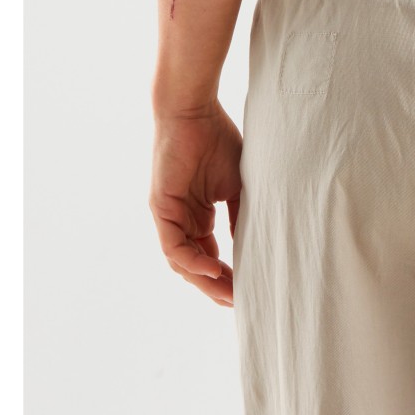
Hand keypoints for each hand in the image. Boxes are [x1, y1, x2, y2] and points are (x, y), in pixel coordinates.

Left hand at [149, 107, 241, 306]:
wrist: (195, 112)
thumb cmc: (217, 140)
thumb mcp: (238, 185)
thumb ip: (240, 216)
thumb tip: (253, 246)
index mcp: (198, 215)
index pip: (210, 255)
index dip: (227, 275)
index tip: (248, 290)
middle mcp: (181, 220)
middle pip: (196, 265)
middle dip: (217, 287)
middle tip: (240, 303)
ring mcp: (169, 216)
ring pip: (183, 262)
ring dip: (205, 281)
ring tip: (229, 294)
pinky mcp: (161, 209)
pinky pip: (173, 246)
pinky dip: (191, 261)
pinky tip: (212, 271)